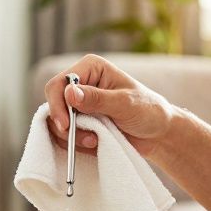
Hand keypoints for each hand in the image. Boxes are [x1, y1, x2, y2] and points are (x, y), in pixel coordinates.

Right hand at [43, 54, 178, 157]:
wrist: (158, 133)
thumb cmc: (148, 111)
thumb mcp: (125, 104)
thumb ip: (97, 99)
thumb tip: (69, 93)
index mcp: (90, 68)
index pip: (58, 83)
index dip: (58, 105)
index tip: (66, 126)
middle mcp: (81, 83)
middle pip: (53, 103)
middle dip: (66, 125)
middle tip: (86, 138)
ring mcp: (78, 104)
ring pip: (56, 122)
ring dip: (72, 137)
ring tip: (95, 141)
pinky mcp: (80, 121)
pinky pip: (64, 134)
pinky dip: (75, 143)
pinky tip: (94, 143)